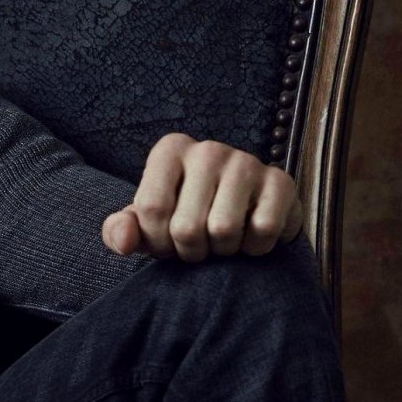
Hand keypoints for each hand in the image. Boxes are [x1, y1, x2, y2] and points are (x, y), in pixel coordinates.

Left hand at [101, 133, 302, 261]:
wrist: (246, 213)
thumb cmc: (185, 215)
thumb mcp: (146, 223)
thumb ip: (121, 231)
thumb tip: (123, 241)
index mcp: (170, 150)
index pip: (151, 210)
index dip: (157, 241)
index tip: (167, 242)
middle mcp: (208, 149)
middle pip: (186, 226)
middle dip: (190, 252)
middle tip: (199, 246)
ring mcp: (247, 161)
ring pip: (224, 230)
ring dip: (222, 252)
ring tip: (223, 240)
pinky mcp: (281, 181)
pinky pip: (263, 230)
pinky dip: (255, 248)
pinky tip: (251, 236)